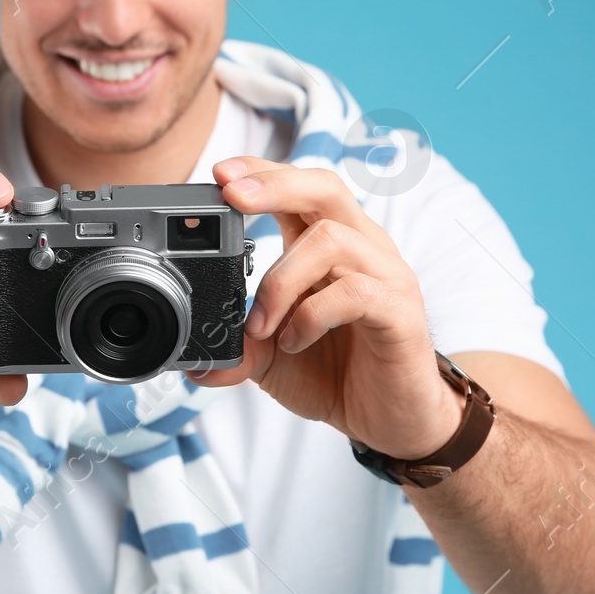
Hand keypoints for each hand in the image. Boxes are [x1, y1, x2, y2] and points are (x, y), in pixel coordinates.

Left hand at [190, 157, 463, 461]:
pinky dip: (313, 313)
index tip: (220, 172)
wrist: (394, 422)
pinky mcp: (401, 312)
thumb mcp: (274, 357)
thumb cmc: (340, 373)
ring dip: (282, 279)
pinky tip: (294, 340)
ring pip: (332, 239)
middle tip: (233, 196)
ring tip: (260, 325)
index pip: (299, 186)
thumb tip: (193, 361)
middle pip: (325, 187)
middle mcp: (362, 247)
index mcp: (330, 243)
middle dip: (274, 185)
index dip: (262, 171)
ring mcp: (386, 275)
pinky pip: (356, 292)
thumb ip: (239, 347)